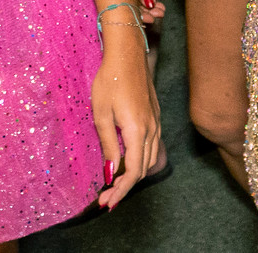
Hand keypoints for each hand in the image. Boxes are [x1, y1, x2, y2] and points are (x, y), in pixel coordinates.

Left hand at [91, 26, 162, 207]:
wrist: (127, 54)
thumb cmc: (110, 81)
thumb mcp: (101, 115)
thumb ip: (109, 145)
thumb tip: (111, 172)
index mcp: (137, 130)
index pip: (134, 171)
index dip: (121, 190)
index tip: (106, 202)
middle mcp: (151, 128)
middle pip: (143, 168)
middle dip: (125, 186)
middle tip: (105, 198)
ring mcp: (155, 121)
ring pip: (150, 158)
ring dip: (134, 174)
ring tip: (114, 184)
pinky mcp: (154, 115)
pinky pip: (152, 145)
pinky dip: (140, 160)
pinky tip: (127, 161)